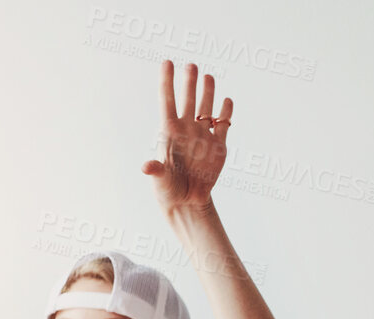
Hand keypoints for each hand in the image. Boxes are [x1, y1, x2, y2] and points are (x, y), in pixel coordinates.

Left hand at [143, 59, 232, 214]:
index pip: (167, 101)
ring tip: (208, 77)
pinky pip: (224, 126)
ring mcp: (203, 136)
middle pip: (188, 100)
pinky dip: (226, 114)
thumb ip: (156, 170)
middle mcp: (187, 130)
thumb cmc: (168, 189)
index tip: (167, 62)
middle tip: (191, 66)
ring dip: (207, 93)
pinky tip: (226, 101)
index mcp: (169, 132)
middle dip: (189, 82)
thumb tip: (146, 167)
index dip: (167, 81)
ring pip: (206, 108)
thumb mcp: (160, 180)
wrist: (189, 201)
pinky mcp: (219, 147)